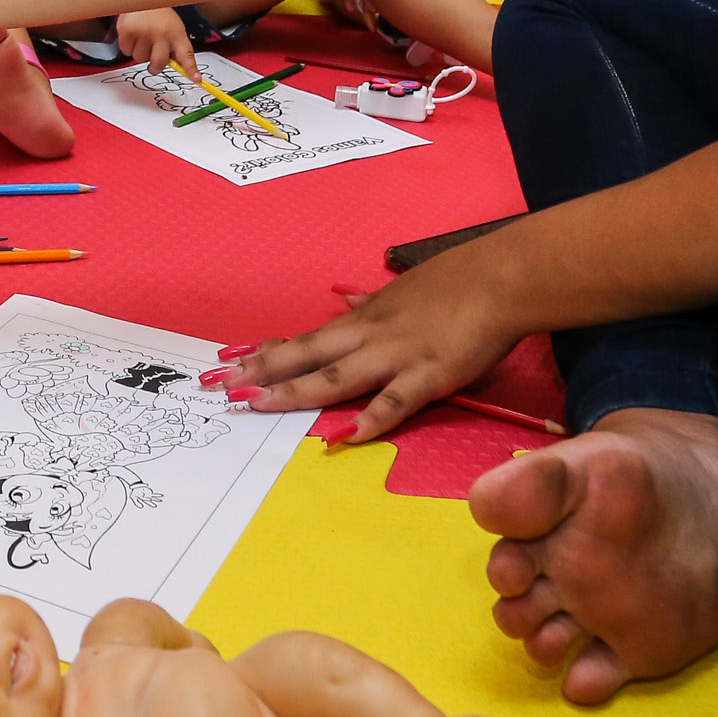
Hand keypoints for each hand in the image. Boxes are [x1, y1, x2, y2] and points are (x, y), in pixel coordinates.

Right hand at [115, 8, 195, 77]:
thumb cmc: (158, 13)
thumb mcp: (173, 27)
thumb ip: (175, 48)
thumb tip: (179, 69)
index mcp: (176, 33)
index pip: (186, 54)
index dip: (191, 69)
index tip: (196, 79)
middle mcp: (161, 33)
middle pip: (159, 63)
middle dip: (155, 66)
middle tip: (153, 60)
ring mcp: (143, 32)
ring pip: (140, 58)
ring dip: (140, 52)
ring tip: (142, 37)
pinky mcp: (128, 31)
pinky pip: (126, 51)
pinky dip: (128, 46)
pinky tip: (133, 34)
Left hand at [217, 233, 536, 442]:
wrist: (499, 279)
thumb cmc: (455, 284)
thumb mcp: (401, 289)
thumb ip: (369, 299)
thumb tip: (341, 297)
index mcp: (363, 320)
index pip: (305, 339)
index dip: (265, 352)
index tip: (229, 361)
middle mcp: (369, 336)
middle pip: (305, 355)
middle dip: (259, 371)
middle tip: (218, 385)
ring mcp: (395, 355)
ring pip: (335, 376)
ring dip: (293, 392)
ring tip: (256, 404)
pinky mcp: (428, 374)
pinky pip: (394, 400)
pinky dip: (370, 419)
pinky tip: (345, 436)